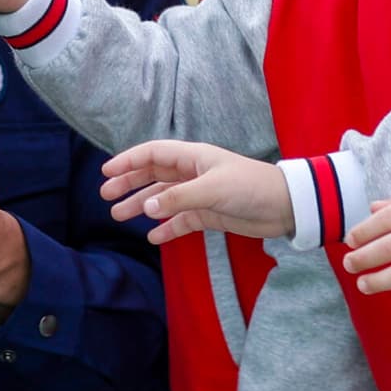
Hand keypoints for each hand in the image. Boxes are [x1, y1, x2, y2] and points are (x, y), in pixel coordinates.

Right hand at [100, 141, 294, 241]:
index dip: (129, 160)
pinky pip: (180, 219)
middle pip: (154, 175)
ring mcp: (200, 194)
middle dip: (129, 184)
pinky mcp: (209, 214)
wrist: (284, 207)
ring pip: (163, 198)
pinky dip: (166, 227)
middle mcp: (193, 173)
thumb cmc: (250, 188)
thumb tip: (147, 207)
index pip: (154, 154)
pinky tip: (153, 236)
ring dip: (142, 206)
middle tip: (105, 197)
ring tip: (119, 216)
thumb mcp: (212, 190)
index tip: (106, 172)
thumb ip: (178, 199)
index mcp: (194, 158)